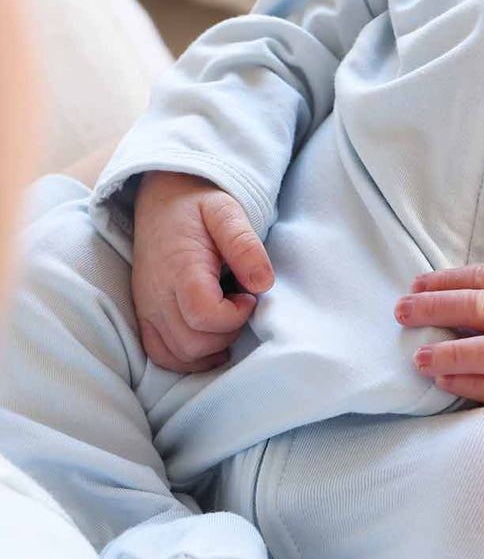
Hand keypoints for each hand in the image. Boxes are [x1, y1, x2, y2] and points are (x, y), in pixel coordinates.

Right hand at [131, 171, 273, 373]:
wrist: (160, 200)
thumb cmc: (197, 205)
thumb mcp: (226, 211)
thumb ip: (244, 244)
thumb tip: (263, 283)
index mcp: (179, 268)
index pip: (204, 315)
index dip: (235, 315)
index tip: (248, 296)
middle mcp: (157, 293)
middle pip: (192, 342)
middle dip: (227, 334)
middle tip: (239, 306)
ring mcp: (148, 307)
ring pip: (178, 355)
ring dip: (210, 348)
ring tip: (226, 319)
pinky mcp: (145, 315)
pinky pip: (160, 354)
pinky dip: (188, 358)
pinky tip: (211, 341)